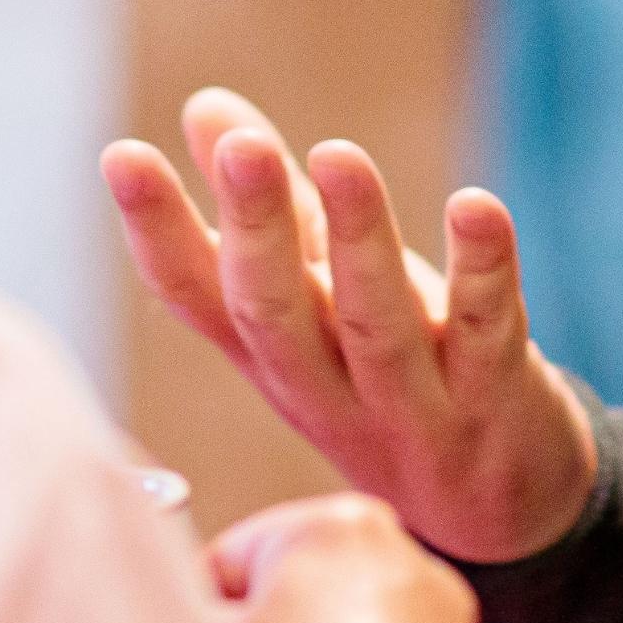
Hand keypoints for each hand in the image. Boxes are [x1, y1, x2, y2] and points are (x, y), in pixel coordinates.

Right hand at [101, 88, 598, 562]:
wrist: (500, 517)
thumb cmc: (391, 380)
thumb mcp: (319, 303)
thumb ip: (270, 210)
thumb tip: (204, 105)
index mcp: (270, 358)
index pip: (198, 297)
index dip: (157, 230)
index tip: (122, 155)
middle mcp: (326, 389)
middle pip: (276, 315)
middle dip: (256, 229)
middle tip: (243, 149)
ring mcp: (410, 405)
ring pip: (374, 324)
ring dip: (357, 238)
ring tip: (339, 154)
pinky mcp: (496, 402)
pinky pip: (488, 333)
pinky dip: (482, 269)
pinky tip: (476, 206)